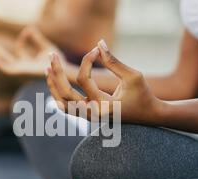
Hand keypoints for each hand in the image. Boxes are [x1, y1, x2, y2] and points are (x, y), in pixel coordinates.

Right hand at [0, 26, 64, 77]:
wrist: (60, 69)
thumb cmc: (56, 61)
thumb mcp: (45, 46)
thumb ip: (37, 39)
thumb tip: (29, 28)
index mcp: (29, 62)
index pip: (19, 49)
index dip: (23, 38)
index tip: (29, 30)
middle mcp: (24, 68)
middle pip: (7, 59)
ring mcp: (21, 71)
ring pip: (4, 64)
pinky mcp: (20, 73)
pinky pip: (6, 68)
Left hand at [46, 40, 164, 123]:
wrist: (149, 115)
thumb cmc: (143, 95)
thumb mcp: (132, 76)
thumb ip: (114, 61)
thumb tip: (99, 43)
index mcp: (103, 106)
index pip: (84, 80)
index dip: (87, 61)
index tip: (97, 50)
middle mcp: (93, 114)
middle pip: (65, 94)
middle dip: (57, 72)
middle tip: (52, 55)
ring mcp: (89, 117)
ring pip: (61, 104)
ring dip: (53, 86)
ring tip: (48, 68)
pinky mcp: (88, 115)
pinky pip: (66, 107)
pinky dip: (58, 94)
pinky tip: (55, 80)